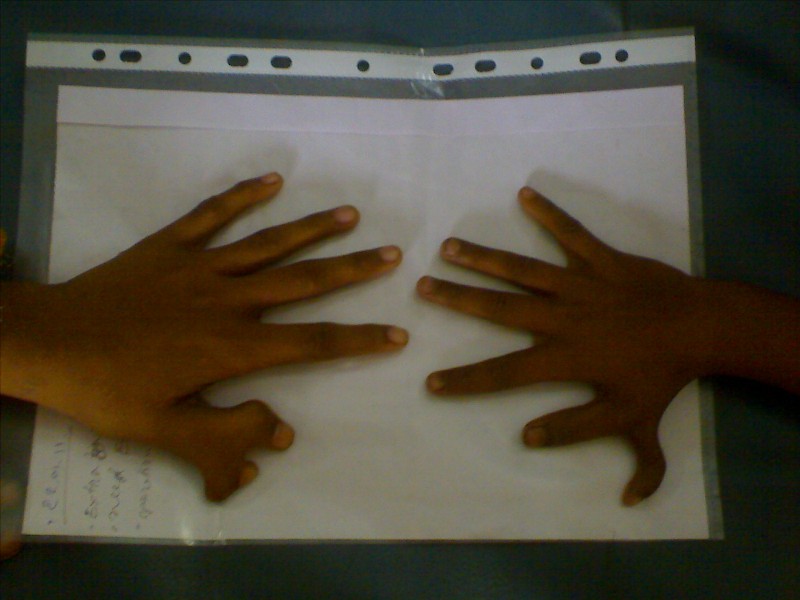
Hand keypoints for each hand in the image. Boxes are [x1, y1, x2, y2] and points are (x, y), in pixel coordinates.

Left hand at [1, 173, 407, 500]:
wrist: (44, 343)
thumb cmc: (105, 392)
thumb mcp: (162, 432)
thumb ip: (224, 438)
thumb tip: (283, 437)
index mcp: (231, 346)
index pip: (312, 343)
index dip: (359, 340)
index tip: (396, 334)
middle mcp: (228, 300)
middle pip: (304, 282)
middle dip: (353, 271)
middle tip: (393, 254)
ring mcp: (200, 267)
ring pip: (268, 244)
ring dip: (313, 229)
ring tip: (350, 216)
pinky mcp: (170, 246)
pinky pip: (213, 215)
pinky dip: (243, 196)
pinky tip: (272, 180)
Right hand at [417, 187, 715, 505]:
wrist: (702, 329)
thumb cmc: (662, 377)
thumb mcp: (628, 420)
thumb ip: (578, 431)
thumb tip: (527, 437)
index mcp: (565, 357)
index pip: (504, 373)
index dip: (466, 380)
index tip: (431, 382)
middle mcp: (563, 317)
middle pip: (500, 308)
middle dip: (458, 298)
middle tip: (423, 286)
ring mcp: (581, 284)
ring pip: (524, 269)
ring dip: (485, 258)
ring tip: (449, 247)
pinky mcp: (602, 260)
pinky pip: (572, 234)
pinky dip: (550, 214)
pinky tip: (524, 194)